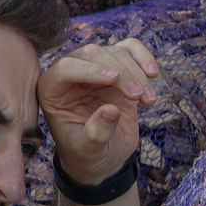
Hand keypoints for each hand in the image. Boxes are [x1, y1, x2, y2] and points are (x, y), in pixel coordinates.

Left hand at [37, 38, 159, 184]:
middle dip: (120, 73)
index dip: (89, 70)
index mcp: (52, 91)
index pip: (65, 68)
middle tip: (137, 97)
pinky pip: (130, 49)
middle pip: (92, 54)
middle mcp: (70, 73)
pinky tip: (153, 76)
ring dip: (136, 72)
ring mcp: (95, 68)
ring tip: (149, 100)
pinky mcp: (117, 67)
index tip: (114, 79)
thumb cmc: (87, 154)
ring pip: (115, 51)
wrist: (103, 156)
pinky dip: (144, 58)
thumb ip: (96, 133)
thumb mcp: (88, 151)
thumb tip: (111, 110)